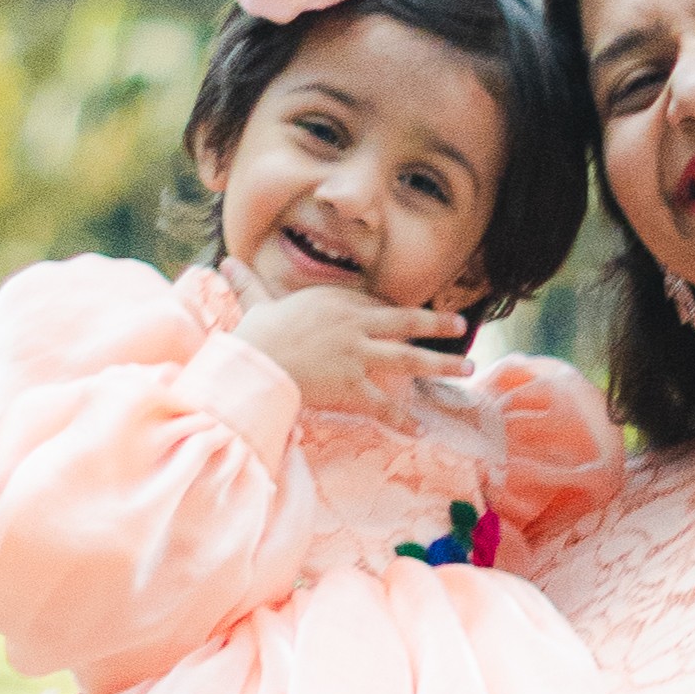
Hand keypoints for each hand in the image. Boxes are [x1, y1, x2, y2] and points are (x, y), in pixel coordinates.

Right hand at [223, 259, 469, 426]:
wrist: (254, 365)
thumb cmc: (253, 335)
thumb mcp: (257, 303)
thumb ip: (250, 284)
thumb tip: (226, 265)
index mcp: (336, 301)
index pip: (376, 304)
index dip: (396, 313)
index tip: (415, 317)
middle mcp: (355, 324)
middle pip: (407, 321)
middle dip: (438, 324)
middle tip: (462, 326)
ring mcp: (358, 355)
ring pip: (409, 358)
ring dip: (441, 363)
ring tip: (468, 368)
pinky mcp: (352, 386)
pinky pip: (384, 404)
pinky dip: (403, 418)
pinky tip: (420, 428)